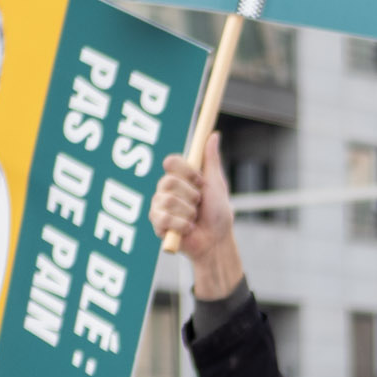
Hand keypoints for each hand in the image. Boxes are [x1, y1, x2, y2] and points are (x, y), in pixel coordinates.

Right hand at [150, 132, 243, 295]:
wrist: (217, 242)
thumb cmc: (218, 214)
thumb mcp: (217, 184)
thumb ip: (211, 160)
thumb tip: (213, 135)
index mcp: (179, 178)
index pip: (171, 162)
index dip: (186, 171)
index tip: (199, 181)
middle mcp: (166, 190)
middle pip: (168, 181)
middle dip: (190, 195)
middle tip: (199, 204)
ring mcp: (159, 206)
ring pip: (168, 201)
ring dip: (189, 212)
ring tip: (194, 219)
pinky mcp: (157, 224)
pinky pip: (164, 218)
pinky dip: (182, 225)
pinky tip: (188, 229)